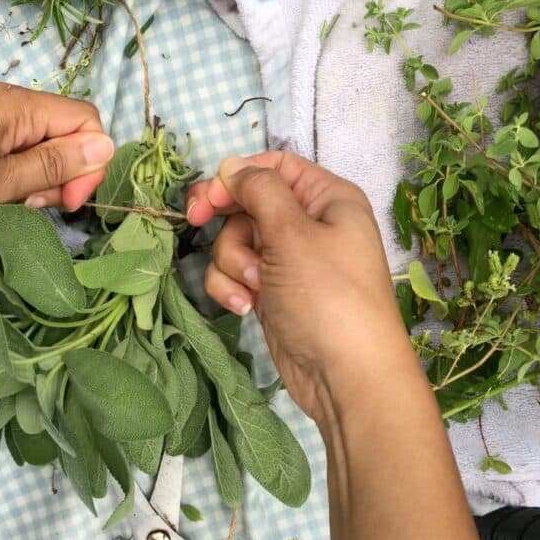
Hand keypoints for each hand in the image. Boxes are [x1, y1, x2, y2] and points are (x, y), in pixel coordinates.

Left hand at [0, 82, 113, 257]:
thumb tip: (105, 145)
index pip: (82, 120)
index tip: (67, 206)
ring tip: (3, 211)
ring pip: (25, 144)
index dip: (88, 163)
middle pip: (55, 130)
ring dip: (30, 180)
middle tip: (31, 211)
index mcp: (10, 106)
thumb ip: (52, 165)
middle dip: (58, 174)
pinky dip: (2, 177)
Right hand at [185, 151, 416, 422]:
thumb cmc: (327, 295)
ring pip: (235, 242)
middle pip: (247, 204)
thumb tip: (233, 165)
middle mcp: (308, 224)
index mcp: (326, 198)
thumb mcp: (292, 232)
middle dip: (227, 223)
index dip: (238, 176)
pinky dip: (232, 288)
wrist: (344, 374)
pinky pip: (236, 275)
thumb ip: (259, 190)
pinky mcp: (271, 292)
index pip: (274, 166)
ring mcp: (288, 261)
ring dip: (231, 262)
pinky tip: (246, 307)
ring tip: (253, 287)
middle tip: (194, 222)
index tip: (208, 196)